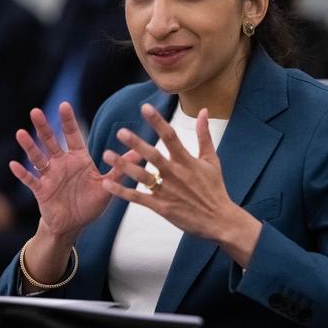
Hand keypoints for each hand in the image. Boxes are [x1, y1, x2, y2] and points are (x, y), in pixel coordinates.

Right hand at [10, 102, 140, 241]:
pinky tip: (14, 164)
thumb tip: (140, 154)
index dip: (67, 121)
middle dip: (44, 127)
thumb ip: (119, 169)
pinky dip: (22, 173)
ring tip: (21, 133)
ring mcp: (50, 176)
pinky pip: (31, 180)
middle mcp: (62, 163)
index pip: (72, 135)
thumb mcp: (107, 186)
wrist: (73, 225)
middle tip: (36, 111)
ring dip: (29, 146)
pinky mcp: (41, 190)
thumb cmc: (90, 203)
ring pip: (38, 158)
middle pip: (51, 142)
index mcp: (78, 159)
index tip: (63, 104)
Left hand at [100, 104, 260, 265]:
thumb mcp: (211, 159)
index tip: (144, 108)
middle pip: (153, 156)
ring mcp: (167, 191)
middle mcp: (175, 174)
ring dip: (124, 166)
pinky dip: (122, 192)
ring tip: (107, 155)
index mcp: (186, 161)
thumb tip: (202, 110)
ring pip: (142, 176)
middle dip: (136, 144)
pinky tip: (107, 184)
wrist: (219, 220)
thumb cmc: (214, 188)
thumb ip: (203, 134)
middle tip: (121, 132)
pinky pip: (139, 198)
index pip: (170, 136)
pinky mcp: (162, 207)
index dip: (157, 122)